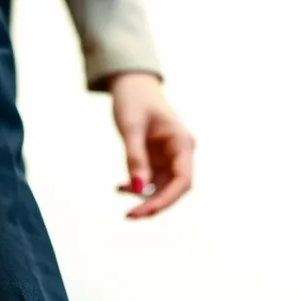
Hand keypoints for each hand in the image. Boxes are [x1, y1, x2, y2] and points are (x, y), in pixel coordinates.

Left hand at [110, 73, 194, 218]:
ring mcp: (168, 159)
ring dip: (143, 198)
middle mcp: (179, 154)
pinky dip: (134, 188)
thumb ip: (135, 158)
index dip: (167, 200)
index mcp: (182, 143)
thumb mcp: (131, 128)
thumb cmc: (133, 100)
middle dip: (153, 204)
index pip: (183, 181)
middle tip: (129, 216)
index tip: (145, 211)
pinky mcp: (156, 161)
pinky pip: (149, 183)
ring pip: (161, 190)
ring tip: (119, 191)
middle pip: (173, 190)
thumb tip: (137, 189)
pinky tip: (118, 187)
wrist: (131, 84)